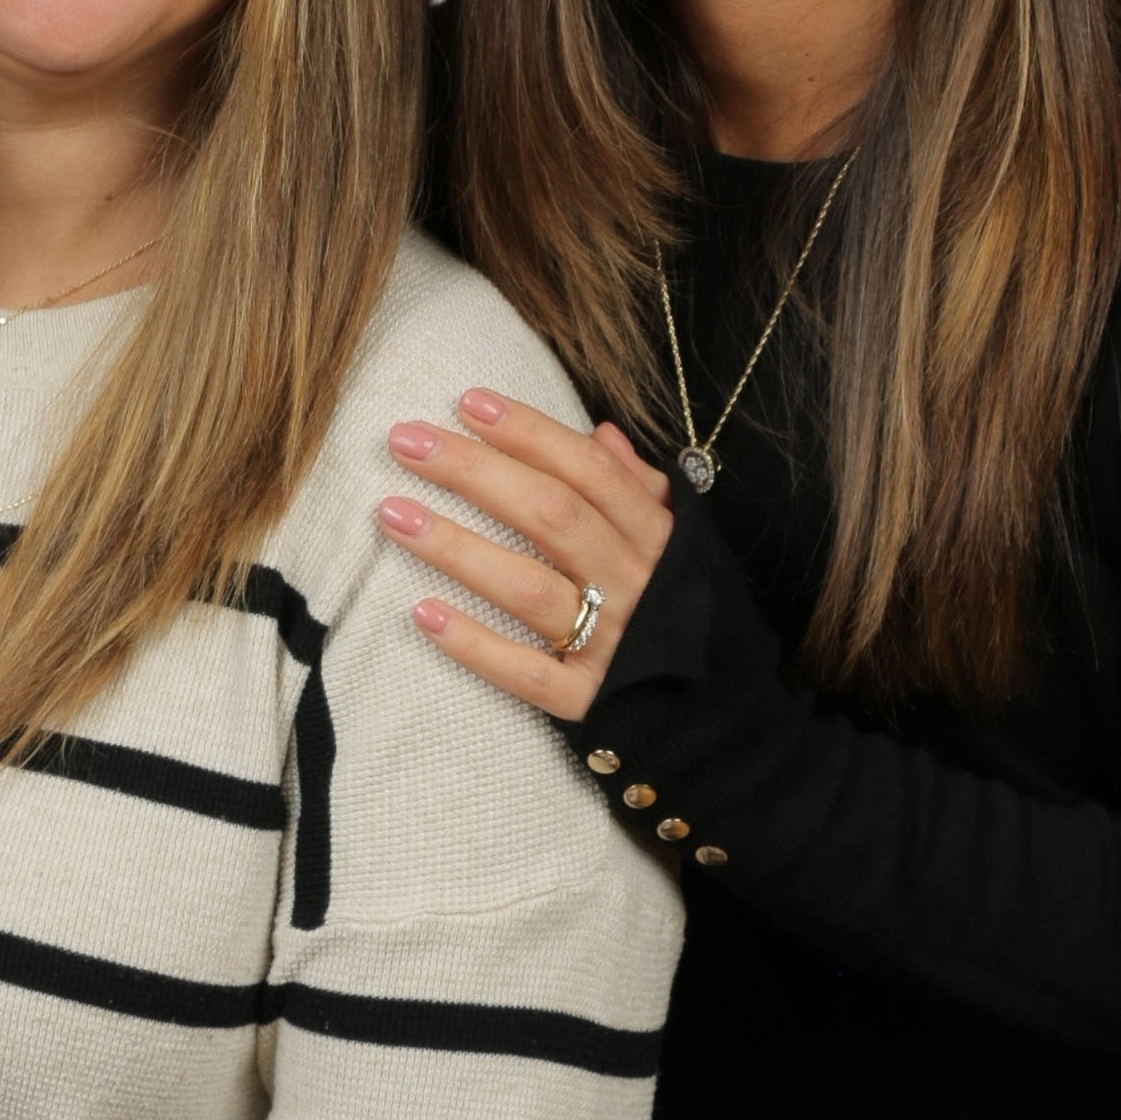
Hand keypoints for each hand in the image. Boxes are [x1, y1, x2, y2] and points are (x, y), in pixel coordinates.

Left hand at [375, 388, 673, 717]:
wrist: (728, 717)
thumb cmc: (685, 613)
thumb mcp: (679, 544)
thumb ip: (638, 489)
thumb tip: (601, 432)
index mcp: (658, 540)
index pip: (589, 472)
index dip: (529, 433)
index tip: (468, 402)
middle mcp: (635, 586)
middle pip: (550, 517)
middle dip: (475, 472)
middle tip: (406, 442)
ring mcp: (613, 646)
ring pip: (529, 590)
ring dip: (457, 548)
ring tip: (392, 514)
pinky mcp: (589, 703)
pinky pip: (527, 674)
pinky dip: (476, 646)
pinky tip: (423, 613)